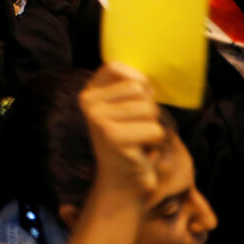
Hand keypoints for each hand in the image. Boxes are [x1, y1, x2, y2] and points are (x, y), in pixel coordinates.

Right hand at [79, 62, 166, 196]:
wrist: (121, 176)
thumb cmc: (128, 135)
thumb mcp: (122, 105)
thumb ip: (128, 84)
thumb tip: (143, 82)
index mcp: (88, 92)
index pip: (116, 67)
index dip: (136, 80)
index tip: (136, 98)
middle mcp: (88, 103)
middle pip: (138, 89)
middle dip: (147, 107)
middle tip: (135, 124)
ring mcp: (99, 120)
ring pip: (149, 109)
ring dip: (152, 124)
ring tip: (138, 136)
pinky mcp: (114, 138)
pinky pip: (154, 129)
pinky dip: (155, 140)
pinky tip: (141, 148)